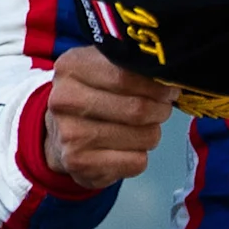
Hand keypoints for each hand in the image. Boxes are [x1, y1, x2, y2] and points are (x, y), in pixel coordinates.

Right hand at [43, 45, 175, 189]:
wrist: (59, 133)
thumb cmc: (92, 94)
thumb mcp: (103, 65)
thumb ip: (132, 63)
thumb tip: (169, 73)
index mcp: (72, 68)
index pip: (126, 76)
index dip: (157, 85)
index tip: (169, 89)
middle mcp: (65, 101)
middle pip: (138, 110)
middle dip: (160, 110)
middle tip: (162, 108)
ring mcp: (70, 136)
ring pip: (144, 137)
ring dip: (152, 133)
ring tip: (141, 128)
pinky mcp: (80, 165)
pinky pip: (137, 162)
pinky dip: (140, 156)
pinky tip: (126, 148)